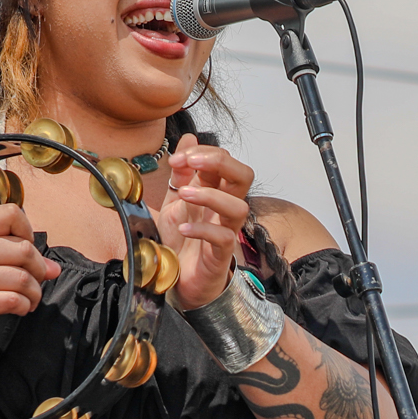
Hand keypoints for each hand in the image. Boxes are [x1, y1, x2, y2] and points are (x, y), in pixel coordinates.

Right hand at [0, 202, 58, 338]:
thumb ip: (10, 253)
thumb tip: (54, 268)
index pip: (11, 213)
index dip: (27, 230)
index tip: (25, 247)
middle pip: (24, 249)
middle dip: (39, 268)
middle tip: (36, 279)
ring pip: (23, 278)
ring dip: (35, 292)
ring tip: (30, 297)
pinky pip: (14, 300)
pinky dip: (25, 306)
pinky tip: (21, 308)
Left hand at [159, 137, 253, 309]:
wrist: (178, 280)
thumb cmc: (182, 242)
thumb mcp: (174, 200)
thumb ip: (181, 172)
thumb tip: (189, 138)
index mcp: (215, 192)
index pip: (224, 160)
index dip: (203, 153)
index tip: (176, 159)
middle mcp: (224, 209)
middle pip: (243, 175)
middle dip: (219, 162)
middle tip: (192, 163)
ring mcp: (225, 231)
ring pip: (238, 206)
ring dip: (211, 195)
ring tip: (184, 195)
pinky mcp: (220, 255)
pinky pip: (224, 237)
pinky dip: (203, 229)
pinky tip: (184, 228)